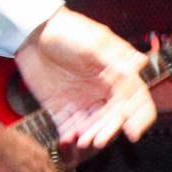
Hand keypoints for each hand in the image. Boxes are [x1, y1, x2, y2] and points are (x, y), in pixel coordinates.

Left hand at [14, 8, 157, 155]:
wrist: (33, 32)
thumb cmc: (67, 31)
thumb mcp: (94, 42)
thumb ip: (115, 59)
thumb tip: (139, 68)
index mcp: (116, 75)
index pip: (135, 100)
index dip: (138, 117)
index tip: (133, 131)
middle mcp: (101, 91)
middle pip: (114, 118)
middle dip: (109, 131)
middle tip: (100, 140)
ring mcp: (82, 101)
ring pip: (93, 126)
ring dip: (91, 136)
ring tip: (84, 141)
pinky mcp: (61, 107)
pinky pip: (69, 127)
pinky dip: (70, 136)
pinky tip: (69, 139)